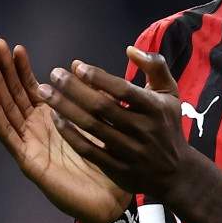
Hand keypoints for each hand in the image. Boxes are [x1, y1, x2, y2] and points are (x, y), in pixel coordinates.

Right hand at [0, 39, 130, 222]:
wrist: (112, 201)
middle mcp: (37, 130)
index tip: (17, 47)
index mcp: (53, 120)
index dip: (22, 69)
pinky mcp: (28, 160)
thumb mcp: (100, 123)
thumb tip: (78, 67)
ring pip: (7, 109)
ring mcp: (30, 145)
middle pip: (14, 95)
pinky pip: (8, 133)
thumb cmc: (108, 163)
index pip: (31, 89)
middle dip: (5, 70)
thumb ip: (90, 98)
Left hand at [39, 47, 187, 198]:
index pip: (122, 90)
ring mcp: (129, 151)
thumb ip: (155, 66)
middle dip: (74, 89)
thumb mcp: (170, 93)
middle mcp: (142, 130)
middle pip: (102, 107)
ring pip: (91, 127)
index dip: (98, 77)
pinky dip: (70, 134)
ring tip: (45, 93)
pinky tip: (56, 119)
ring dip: (65, 108)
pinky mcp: (117, 169)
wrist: (175, 173)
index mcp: (155, 108)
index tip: (76, 65)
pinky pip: (88, 149)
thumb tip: (130, 49)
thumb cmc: (166, 126)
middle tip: (54, 74)